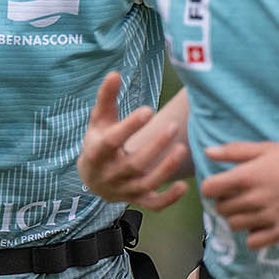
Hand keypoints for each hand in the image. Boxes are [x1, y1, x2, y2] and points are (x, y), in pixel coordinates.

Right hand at [78, 72, 189, 208]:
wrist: (94, 178)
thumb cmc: (99, 141)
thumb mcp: (99, 120)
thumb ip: (107, 98)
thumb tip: (115, 73)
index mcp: (97, 153)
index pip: (112, 141)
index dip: (130, 127)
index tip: (148, 110)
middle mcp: (110, 175)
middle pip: (134, 164)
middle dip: (155, 146)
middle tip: (174, 126)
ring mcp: (124, 190)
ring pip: (146, 184)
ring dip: (166, 169)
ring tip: (183, 148)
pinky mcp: (137, 200)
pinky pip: (153, 205)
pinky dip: (168, 199)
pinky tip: (185, 187)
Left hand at [200, 141, 278, 248]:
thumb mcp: (268, 148)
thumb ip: (235, 151)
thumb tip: (208, 152)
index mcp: (247, 176)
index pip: (209, 189)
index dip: (213, 187)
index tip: (222, 185)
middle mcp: (254, 199)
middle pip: (220, 208)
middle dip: (226, 202)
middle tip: (241, 196)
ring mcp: (267, 218)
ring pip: (234, 225)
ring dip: (238, 218)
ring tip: (253, 209)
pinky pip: (253, 242)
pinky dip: (254, 235)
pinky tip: (263, 224)